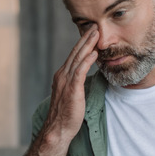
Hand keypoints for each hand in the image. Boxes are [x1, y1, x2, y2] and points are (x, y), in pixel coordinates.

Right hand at [40, 27, 98, 147]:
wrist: (57, 129)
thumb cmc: (65, 115)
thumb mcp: (71, 94)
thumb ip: (76, 83)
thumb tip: (84, 76)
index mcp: (62, 75)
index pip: (73, 55)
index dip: (82, 43)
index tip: (91, 33)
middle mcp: (62, 75)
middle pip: (75, 53)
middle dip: (85, 38)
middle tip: (95, 26)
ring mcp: (66, 82)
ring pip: (78, 58)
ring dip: (87, 45)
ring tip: (96, 34)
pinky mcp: (71, 89)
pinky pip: (80, 72)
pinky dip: (86, 61)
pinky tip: (94, 53)